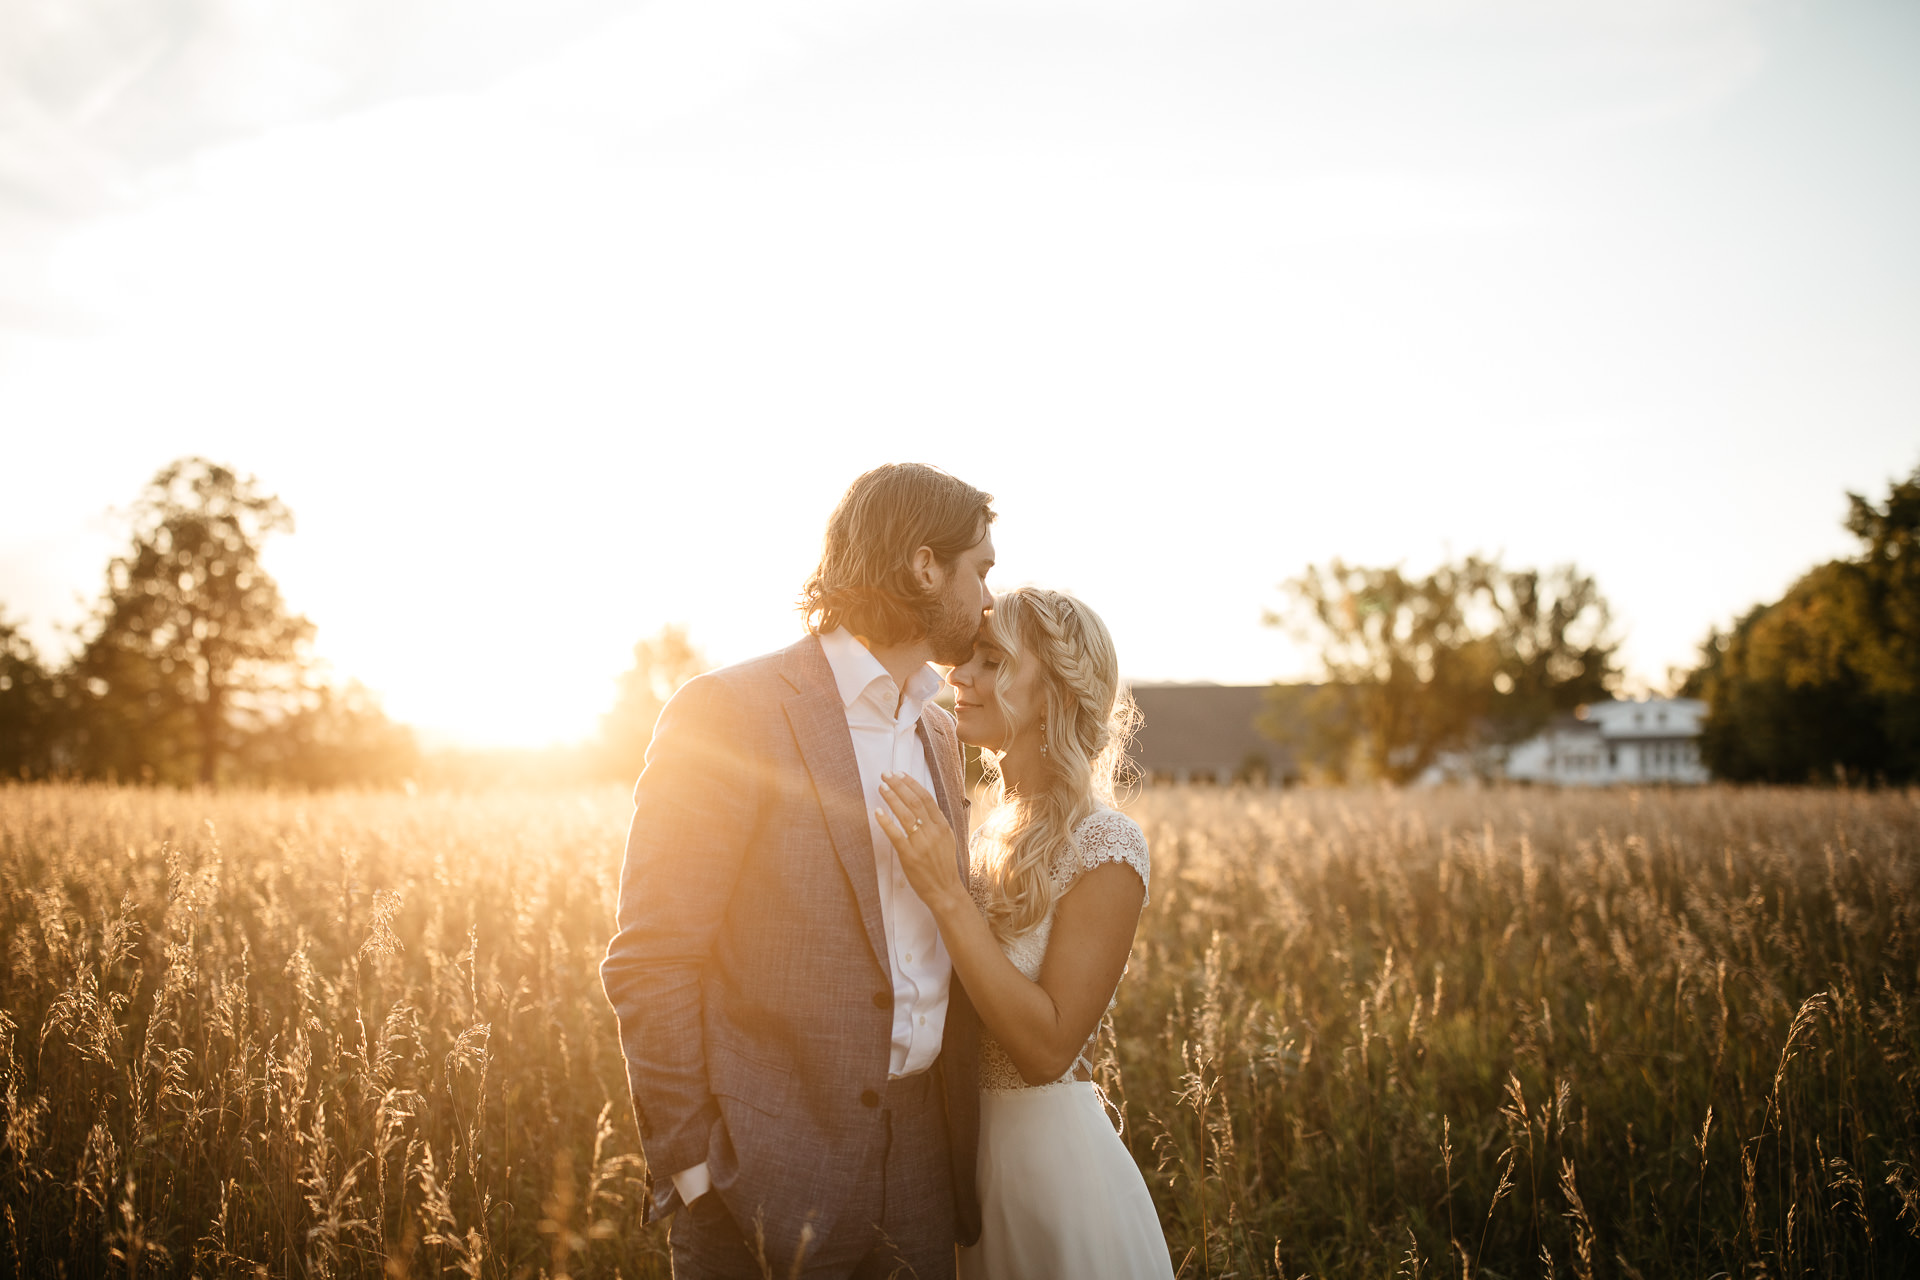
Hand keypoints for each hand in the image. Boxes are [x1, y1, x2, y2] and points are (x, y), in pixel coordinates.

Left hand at [874, 772, 965, 915]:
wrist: (946, 890)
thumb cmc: (943, 865)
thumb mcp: (947, 840)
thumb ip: (936, 823)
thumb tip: (923, 804)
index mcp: (943, 826)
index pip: (926, 798)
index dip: (912, 784)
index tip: (900, 774)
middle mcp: (933, 832)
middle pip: (915, 802)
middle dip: (899, 786)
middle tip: (886, 775)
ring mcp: (922, 844)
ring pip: (905, 815)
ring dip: (892, 798)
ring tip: (881, 787)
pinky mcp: (910, 856)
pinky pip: (896, 835)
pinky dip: (886, 822)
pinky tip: (877, 812)